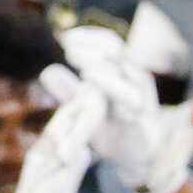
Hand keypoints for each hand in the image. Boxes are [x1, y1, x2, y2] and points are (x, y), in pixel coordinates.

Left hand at [55, 28, 192, 192]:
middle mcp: (135, 79)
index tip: (64, 39)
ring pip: (131, 83)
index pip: (109, 42)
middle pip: (119, 55)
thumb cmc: (108, 123)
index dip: (88, 37)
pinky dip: (125, 107)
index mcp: (123, 68)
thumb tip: (48, 71)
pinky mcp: (144, 126)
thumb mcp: (85, 106)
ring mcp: (143, 101)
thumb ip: (69, 90)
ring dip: (109, 78)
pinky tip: (110, 104)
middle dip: (93, 51)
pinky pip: (137, 114)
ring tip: (87, 74)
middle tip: (69, 51)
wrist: (133, 155)